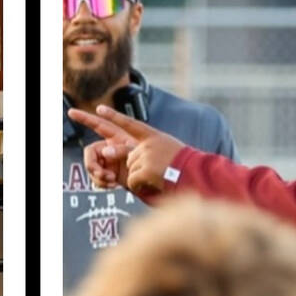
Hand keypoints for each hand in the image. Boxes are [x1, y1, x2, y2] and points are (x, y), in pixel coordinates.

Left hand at [65, 105, 187, 193]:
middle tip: (156, 171)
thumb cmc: (185, 165)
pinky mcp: (145, 170)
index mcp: (154, 136)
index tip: (98, 108)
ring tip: (158, 177)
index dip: (113, 116)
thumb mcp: (168, 148)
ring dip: (140, 178)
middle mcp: (148, 144)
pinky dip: (138, 187)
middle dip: (137, 168)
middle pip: (128, 157)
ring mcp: (146, 156)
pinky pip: (132, 181)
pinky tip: (152, 185)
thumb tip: (129, 155)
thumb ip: (149, 148)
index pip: (130, 124)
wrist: (196, 174)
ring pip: (130, 170)